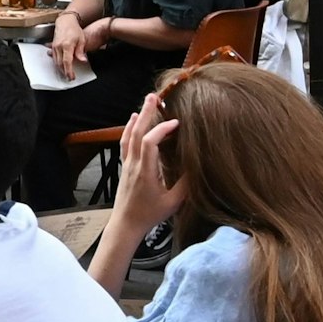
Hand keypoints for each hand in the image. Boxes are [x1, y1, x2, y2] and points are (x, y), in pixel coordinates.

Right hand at [49, 16, 89, 77]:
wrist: (65, 21)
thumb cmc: (74, 29)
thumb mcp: (81, 40)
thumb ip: (81, 51)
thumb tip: (83, 61)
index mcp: (67, 45)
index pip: (67, 62)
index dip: (69, 71)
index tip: (72, 77)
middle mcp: (59, 47)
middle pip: (60, 64)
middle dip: (64, 72)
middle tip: (70, 78)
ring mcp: (54, 47)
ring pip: (56, 62)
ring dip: (61, 69)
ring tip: (66, 73)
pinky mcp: (53, 47)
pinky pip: (54, 58)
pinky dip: (58, 63)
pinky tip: (61, 66)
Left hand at [113, 93, 181, 225]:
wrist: (125, 224)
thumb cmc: (149, 215)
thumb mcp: (173, 202)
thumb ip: (186, 184)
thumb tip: (198, 166)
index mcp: (145, 172)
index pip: (149, 142)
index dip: (162, 129)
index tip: (176, 122)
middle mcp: (133, 164)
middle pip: (137, 133)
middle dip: (145, 113)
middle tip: (154, 96)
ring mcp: (127, 164)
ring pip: (129, 136)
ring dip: (138, 118)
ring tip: (146, 103)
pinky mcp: (125, 166)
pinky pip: (125, 143)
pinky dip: (129, 129)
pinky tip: (132, 120)